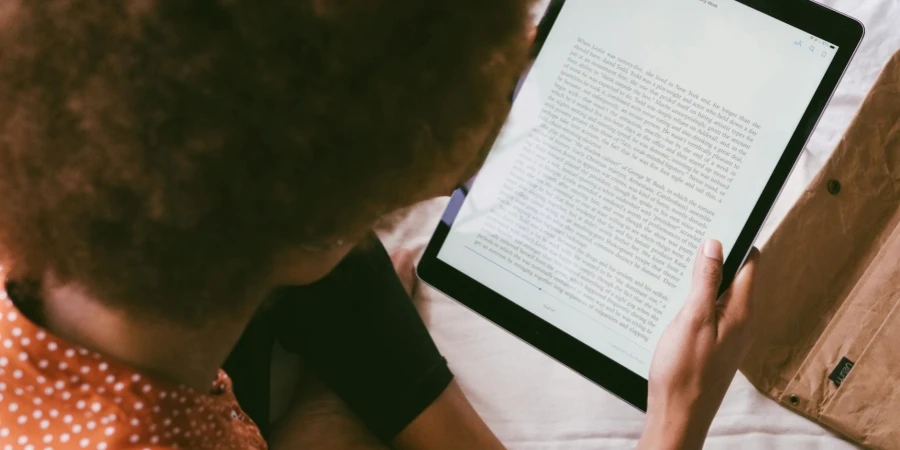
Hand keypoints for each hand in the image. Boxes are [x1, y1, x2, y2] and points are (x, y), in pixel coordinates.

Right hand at [637, 240, 758, 449]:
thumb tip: (714, 245)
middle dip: (715, 256)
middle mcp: (741, 322)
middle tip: (689, 239)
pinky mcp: (713, 345)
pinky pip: (709, 312)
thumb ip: (705, 281)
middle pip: (735, 276)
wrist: (678, 415)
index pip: (750, 264)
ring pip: (719, 294)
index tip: (716, 221)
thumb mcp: (692, 318)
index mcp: (742, 312)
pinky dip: (695, 299)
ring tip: (677, 266)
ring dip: (702, 279)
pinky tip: (674, 299)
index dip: (736, 240)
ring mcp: (727, 335)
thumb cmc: (684, 373)